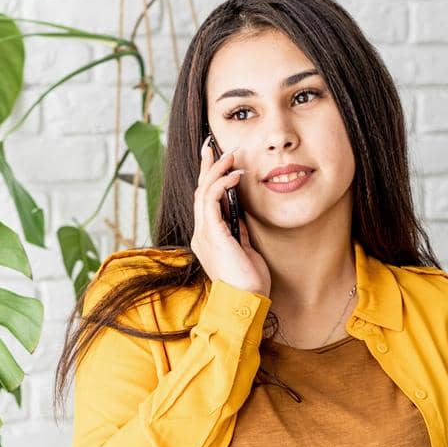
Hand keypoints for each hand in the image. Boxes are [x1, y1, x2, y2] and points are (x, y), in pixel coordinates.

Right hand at [191, 139, 271, 296]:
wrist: (245, 301)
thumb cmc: (248, 282)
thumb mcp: (245, 250)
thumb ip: (238, 232)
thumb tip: (240, 214)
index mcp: (207, 238)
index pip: (205, 202)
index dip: (209, 179)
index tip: (216, 160)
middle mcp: (200, 234)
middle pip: (199, 192)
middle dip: (207, 167)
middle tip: (213, 145)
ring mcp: (203, 234)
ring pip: (203, 192)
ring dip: (216, 170)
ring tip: (229, 154)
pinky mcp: (211, 234)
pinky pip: (211, 201)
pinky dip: (222, 184)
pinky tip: (235, 174)